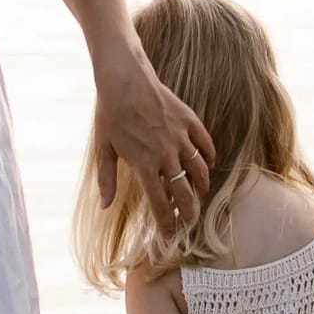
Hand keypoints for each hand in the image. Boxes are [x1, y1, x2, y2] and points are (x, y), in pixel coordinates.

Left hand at [92, 49, 213, 237]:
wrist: (124, 79)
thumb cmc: (110, 114)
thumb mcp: (104, 149)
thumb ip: (106, 179)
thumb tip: (104, 206)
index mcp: (144, 165)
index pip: (160, 204)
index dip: (167, 223)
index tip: (169, 234)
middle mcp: (166, 155)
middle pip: (185, 192)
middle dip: (189, 211)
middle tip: (189, 219)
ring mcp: (180, 137)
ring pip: (200, 170)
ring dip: (202, 186)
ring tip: (200, 194)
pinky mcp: (189, 120)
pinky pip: (205, 143)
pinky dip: (209, 157)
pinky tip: (207, 163)